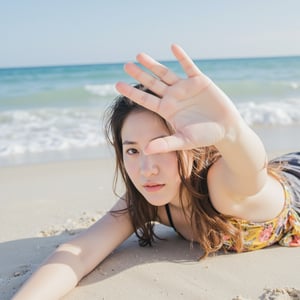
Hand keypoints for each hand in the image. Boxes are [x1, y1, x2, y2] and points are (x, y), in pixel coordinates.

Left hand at [116, 44, 240, 153]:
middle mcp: (173, 97)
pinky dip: (182, 57)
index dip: (131, 92)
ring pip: (166, 73)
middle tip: (126, 66)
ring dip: (153, 64)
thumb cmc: (203, 136)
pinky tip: (173, 47)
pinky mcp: (200, 81)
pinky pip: (189, 67)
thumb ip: (164, 144)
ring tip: (139, 55)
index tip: (117, 84)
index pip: (145, 99)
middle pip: (152, 83)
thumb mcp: (183, 141)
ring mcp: (185, 88)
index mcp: (167, 110)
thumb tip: (145, 151)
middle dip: (139, 74)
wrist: (225, 129)